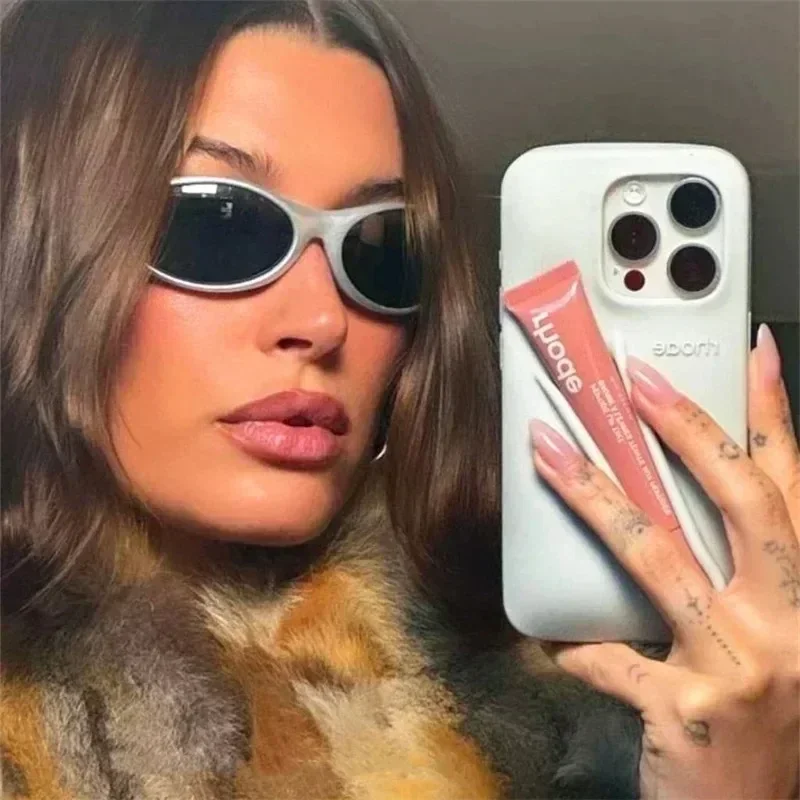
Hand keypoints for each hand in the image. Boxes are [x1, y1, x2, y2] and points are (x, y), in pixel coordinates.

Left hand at [531, 324, 799, 799]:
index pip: (791, 489)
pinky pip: (612, 657)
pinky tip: (553, 639)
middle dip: (687, 430)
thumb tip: (678, 522)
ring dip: (593, 495)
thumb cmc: (768, 731)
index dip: (776, 416)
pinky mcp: (689, 707)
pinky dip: (578, 645)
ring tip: (548, 452)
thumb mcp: (773, 647)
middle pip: (740, 501)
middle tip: (636, 380)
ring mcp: (744, 664)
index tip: (756, 352)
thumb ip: (740, 586)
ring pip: (657, 555)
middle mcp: (791, 624)